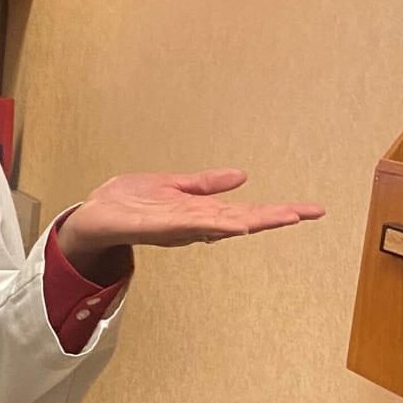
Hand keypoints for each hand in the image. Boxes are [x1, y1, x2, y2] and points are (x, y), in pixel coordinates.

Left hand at [57, 169, 324, 278]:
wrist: (92, 215)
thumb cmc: (129, 203)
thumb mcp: (173, 187)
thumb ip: (205, 185)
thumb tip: (241, 176)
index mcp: (199, 212)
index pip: (245, 212)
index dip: (276, 211)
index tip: (310, 210)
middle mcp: (192, 224)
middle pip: (239, 220)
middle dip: (272, 217)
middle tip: (306, 213)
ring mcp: (174, 227)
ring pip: (217, 225)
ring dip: (248, 221)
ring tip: (280, 218)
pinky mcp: (152, 226)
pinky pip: (184, 227)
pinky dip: (208, 225)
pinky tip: (230, 224)